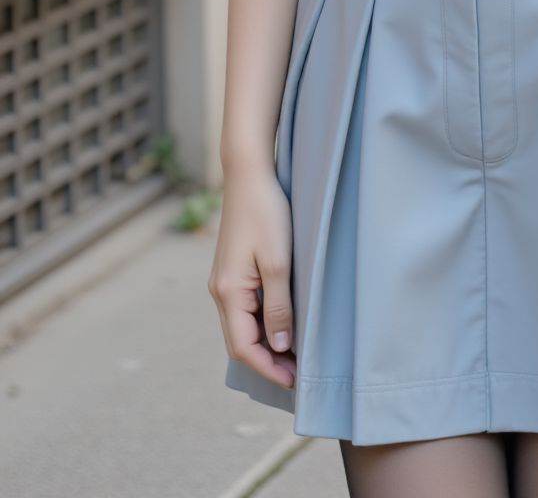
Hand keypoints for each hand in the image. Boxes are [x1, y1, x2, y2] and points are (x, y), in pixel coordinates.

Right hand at [208, 163, 296, 389]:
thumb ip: (278, 306)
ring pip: (242, 326)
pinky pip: (244, 309)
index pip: (243, 347)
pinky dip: (261, 325)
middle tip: (298, 375)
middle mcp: (219, 291)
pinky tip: (281, 326)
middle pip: (240, 340)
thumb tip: (279, 346)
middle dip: (267, 361)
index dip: (268, 368)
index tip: (294, 381)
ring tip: (294, 356)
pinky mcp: (232, 271)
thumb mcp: (278, 262)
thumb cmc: (266, 213)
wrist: (249, 175)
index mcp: (228, 292)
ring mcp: (224, 281)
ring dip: (265, 344)